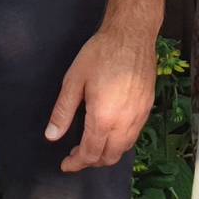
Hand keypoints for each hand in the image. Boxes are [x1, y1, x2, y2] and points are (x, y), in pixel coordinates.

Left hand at [45, 23, 156, 171]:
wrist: (131, 34)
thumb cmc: (100, 54)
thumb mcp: (74, 81)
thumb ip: (62, 112)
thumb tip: (51, 136)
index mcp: (103, 118)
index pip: (90, 154)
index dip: (76, 163)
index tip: (66, 164)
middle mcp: (124, 123)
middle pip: (109, 157)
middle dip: (91, 162)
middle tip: (76, 155)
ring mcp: (139, 116)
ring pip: (124, 149)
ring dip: (107, 153)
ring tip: (92, 145)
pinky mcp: (147, 107)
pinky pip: (134, 135)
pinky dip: (120, 142)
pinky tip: (110, 131)